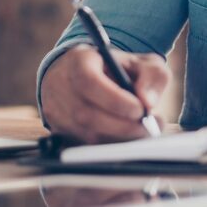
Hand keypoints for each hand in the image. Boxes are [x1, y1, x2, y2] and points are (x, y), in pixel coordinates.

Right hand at [40, 45, 170, 143]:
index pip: (89, 82)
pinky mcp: (58, 130)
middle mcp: (60, 85)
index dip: (115, 100)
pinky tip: (125, 136)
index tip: (140, 109)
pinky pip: (85, 145)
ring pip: (87, 134)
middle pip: (87, 115)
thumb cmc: (114, 67)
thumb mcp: (139, 61)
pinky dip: (109, 145)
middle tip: (148, 127)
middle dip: (122, 126)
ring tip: (142, 131)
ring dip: (119, 138)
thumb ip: (151, 75)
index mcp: (78, 61)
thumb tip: (148, 102)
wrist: (82, 73)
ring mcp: (56, 110)